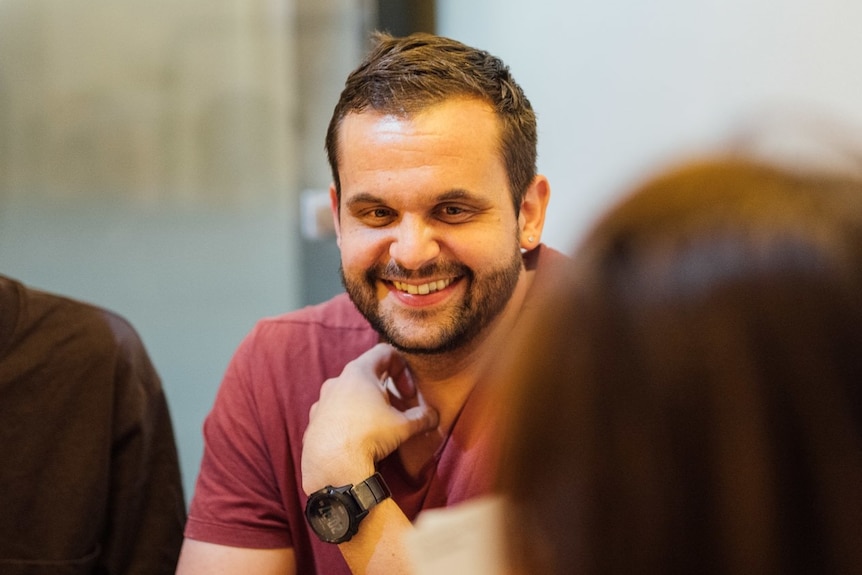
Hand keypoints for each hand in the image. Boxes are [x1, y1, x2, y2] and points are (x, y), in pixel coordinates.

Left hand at [301, 343, 438, 493]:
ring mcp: (322, 401)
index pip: (385, 353)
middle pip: (367, 375)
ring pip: (350, 395)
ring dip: (367, 406)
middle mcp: (337, 381)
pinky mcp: (313, 422)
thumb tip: (433, 417)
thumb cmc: (368, 436)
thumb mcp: (403, 426)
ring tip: (379, 427)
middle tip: (399, 411)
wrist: (332, 466)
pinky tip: (359, 440)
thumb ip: (422, 417)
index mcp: (359, 372)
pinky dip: (350, 421)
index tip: (409, 394)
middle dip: (387, 391)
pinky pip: (335, 414)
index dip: (403, 370)